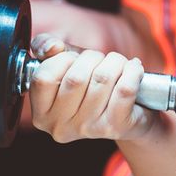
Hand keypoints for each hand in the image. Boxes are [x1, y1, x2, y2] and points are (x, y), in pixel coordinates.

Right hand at [27, 36, 157, 143]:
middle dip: (92, 57)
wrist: (130, 112)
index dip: (62, 59)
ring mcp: (88, 129)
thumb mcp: (65, 63)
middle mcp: (61, 126)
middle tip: (100, 60)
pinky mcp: (116, 127)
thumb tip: (50, 47)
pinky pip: (125, 89)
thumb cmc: (91, 84)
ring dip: (114, 62)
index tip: (74, 58)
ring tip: (118, 64)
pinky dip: (132, 71)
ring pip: (102, 79)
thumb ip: (47, 48)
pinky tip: (134, 68)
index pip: (43, 78)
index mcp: (41, 114)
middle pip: (76, 77)